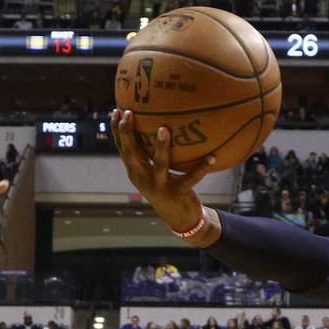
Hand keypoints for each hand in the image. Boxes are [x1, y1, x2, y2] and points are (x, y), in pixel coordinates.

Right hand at [111, 109, 215, 235]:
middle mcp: (144, 179)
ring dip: (161, 148)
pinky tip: (212, 156)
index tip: (116, 110)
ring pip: (159, 165)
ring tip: (163, 129)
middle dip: (128, 134)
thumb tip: (158, 122)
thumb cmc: (167, 187)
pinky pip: (191, 178)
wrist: (178, 218)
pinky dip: (202, 168)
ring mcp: (160, 187)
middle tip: (130, 113)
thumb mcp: (155, 172)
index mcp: (136, 172)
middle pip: (132, 155)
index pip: (122, 149)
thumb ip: (152, 153)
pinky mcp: (178, 193)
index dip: (117, 131)